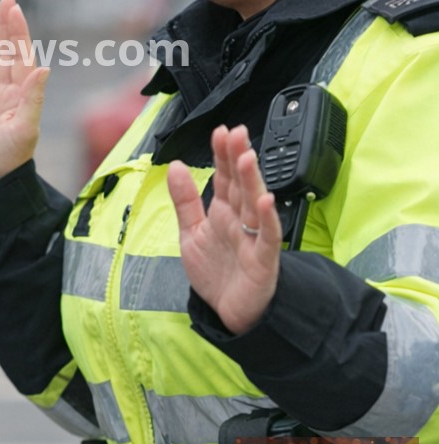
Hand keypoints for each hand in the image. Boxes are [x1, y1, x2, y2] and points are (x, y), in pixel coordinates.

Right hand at [0, 0, 49, 196]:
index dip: (17, 30)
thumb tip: (43, 67)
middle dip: (6, 24)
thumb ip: (32, 98)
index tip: (13, 7)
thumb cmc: (7, 164)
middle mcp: (9, 94)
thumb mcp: (24, 130)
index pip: (20, 55)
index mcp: (23, 96)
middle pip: (7, 51)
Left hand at [167, 124, 281, 333]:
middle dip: (238, 158)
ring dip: (252, 181)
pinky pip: (267, 237)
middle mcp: (239, 221)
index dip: (222, 155)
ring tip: (247, 157)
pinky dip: (267, 219)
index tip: (221, 131)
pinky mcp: (262, 261)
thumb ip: (184, 199)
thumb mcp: (190, 232)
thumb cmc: (216, 272)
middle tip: (237, 133)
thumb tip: (175, 165)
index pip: (224, 177)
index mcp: (223, 212)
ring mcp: (252, 238)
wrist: (228, 312)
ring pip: (254, 204)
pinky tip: (265, 201)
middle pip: (240, 185)